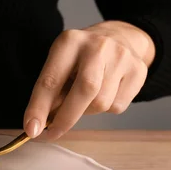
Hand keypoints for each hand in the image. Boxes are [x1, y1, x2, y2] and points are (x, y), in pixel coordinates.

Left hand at [23, 20, 154, 140]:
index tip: (31, 130)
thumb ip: (51, 92)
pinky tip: (105, 92)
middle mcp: (97, 46)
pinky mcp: (138, 70)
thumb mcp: (60, 64)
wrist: (120, 37)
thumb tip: (40, 125)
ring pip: (101, 103)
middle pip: (84, 90)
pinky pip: (117, 106)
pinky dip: (106, 108)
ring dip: (87, 111)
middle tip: (52, 133)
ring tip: (85, 99)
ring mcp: (121, 57)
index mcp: (69, 41)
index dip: (39, 108)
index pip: (51, 80)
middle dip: (66, 118)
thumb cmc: (81, 58)